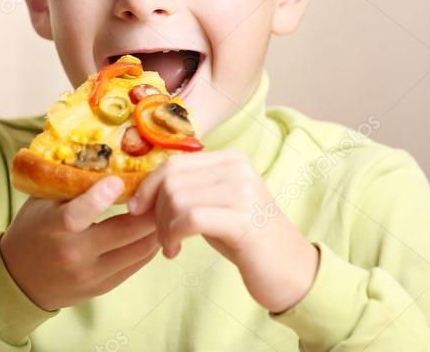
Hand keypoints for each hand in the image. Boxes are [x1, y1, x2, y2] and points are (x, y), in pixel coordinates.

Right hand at [0, 176, 160, 310]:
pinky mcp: (104, 286)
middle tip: (166, 188)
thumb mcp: (42, 202)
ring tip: (167, 206)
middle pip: (123, 232)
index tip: (119, 180)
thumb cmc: (33, 229)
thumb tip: (102, 152)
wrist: (20, 279)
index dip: (100, 197)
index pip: (78, 215)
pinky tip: (156, 228)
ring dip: (156, 227)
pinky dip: (150, 244)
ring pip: (137, 250)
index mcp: (54, 228)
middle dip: (149, 209)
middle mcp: (74, 254)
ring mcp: (92, 274)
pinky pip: (136, 265)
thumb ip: (68, 182)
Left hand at [127, 149, 319, 312]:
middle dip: (154, 210)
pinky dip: (172, 236)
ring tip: (171, 246)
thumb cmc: (247, 240)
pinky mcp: (241, 219)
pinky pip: (188, 219)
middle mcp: (238, 168)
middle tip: (161, 235)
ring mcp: (242, 192)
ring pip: (176, 199)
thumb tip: (143, 188)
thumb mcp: (217, 204)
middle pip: (171, 179)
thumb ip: (190, 189)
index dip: (148, 186)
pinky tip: (175, 252)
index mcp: (232, 158)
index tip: (136, 209)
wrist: (293, 272)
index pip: (174, 162)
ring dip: (163, 228)